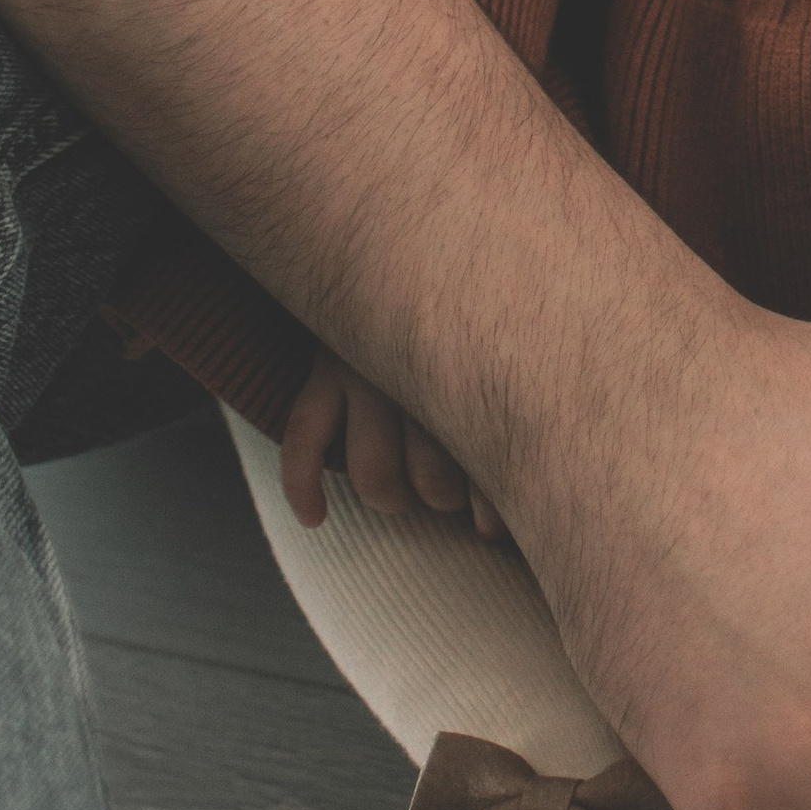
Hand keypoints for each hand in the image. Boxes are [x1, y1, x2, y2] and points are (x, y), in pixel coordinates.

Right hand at [280, 344, 505, 540]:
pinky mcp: (326, 371)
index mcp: (478, 374)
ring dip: (391, 499)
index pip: (486, 469)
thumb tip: (488, 535)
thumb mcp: (504, 381)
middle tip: (452, 486)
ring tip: (405, 494)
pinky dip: (302, 487)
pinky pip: (303, 440)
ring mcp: (369, 370)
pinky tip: (314, 517)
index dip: (490, 511)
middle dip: (442, 500)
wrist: (415, 273)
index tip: (491, 520)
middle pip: (431, 480)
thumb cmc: (478, 339)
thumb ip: (508, 450)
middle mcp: (422, 373)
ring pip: (372, 473)